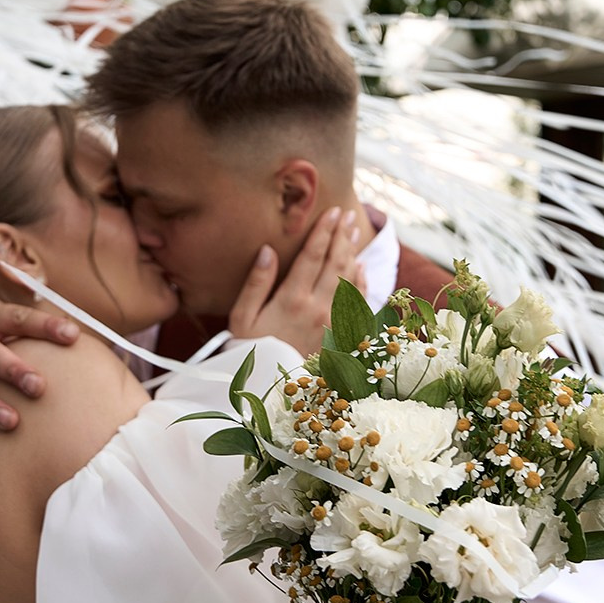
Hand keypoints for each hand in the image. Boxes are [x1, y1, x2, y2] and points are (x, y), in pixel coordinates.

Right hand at [228, 206, 365, 352]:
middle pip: (336, 263)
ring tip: (353, 232)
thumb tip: (267, 250)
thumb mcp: (242, 317)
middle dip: (342, 236)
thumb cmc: (250, 350)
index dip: (324, 232)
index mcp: (292, 300)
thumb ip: (256, 283)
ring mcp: (334, 324)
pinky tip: (360, 268)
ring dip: (353, 253)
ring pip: (350, 281)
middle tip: (347, 215)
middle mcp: (317, 308)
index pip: (313, 256)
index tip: (332, 212)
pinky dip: (362, 283)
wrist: (270, 390)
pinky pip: (358, 305)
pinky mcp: (341, 337)